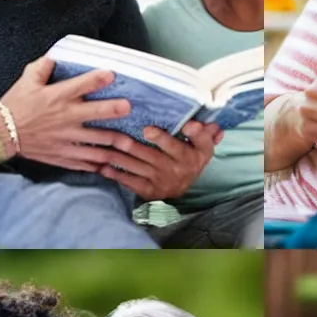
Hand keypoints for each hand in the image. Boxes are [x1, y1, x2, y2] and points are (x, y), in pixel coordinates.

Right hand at [0, 57, 134, 171]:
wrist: (1, 134)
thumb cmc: (15, 105)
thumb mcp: (27, 79)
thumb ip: (44, 66)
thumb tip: (57, 54)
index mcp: (58, 96)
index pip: (83, 84)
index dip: (99, 78)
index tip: (113, 74)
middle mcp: (66, 117)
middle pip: (97, 113)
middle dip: (115, 110)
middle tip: (129, 108)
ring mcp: (66, 139)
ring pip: (97, 142)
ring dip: (115, 143)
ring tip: (129, 144)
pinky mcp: (62, 155)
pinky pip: (84, 161)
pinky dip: (98, 164)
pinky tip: (109, 164)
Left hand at [96, 121, 221, 199]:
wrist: (182, 188)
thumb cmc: (190, 158)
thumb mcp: (203, 147)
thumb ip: (205, 134)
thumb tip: (213, 125)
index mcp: (190, 155)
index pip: (179, 146)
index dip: (167, 138)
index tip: (154, 129)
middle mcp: (175, 169)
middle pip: (152, 156)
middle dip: (134, 146)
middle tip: (119, 137)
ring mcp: (159, 180)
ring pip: (137, 167)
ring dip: (119, 158)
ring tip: (105, 147)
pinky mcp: (147, 190)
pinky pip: (129, 181)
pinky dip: (115, 174)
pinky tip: (102, 166)